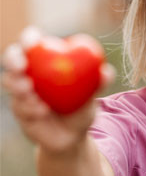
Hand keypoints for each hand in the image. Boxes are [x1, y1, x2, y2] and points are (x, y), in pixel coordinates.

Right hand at [3, 27, 111, 155]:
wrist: (72, 136)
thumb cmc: (81, 108)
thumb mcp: (92, 96)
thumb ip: (98, 84)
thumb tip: (106, 71)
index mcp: (44, 62)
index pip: (31, 44)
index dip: (28, 39)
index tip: (32, 42)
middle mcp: (28, 74)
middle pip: (11, 59)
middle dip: (13, 60)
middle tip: (22, 67)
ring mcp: (19, 92)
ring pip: (9, 82)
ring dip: (19, 87)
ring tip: (34, 95)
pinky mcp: (17, 110)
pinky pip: (18, 105)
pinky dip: (29, 107)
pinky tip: (43, 111)